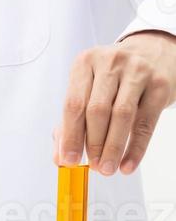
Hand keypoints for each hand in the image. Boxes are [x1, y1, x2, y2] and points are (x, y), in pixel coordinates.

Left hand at [57, 32, 175, 175]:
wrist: (153, 52)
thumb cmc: (114, 75)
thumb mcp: (89, 87)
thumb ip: (72, 120)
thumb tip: (61, 156)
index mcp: (84, 63)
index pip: (73, 104)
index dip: (70, 135)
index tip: (67, 159)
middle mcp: (109, 64)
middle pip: (96, 110)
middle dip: (92, 143)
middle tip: (92, 167)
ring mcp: (137, 72)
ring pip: (121, 116)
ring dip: (113, 147)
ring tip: (107, 168)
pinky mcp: (159, 85)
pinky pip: (146, 122)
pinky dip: (136, 147)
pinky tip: (128, 164)